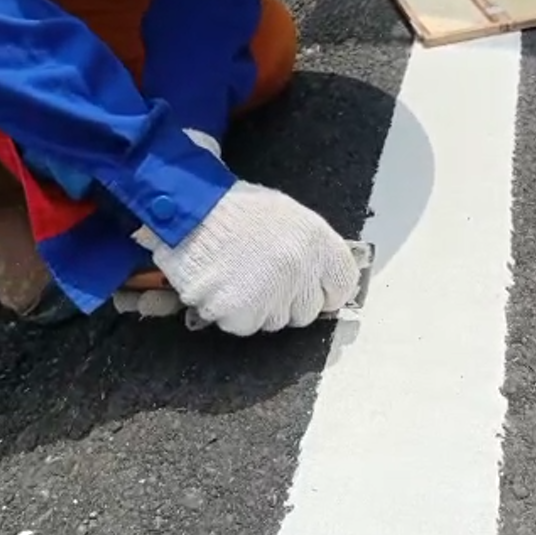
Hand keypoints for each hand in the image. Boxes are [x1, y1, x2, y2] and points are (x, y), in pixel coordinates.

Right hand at [132, 181, 360, 336]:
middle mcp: (301, 270)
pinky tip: (220, 285)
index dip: (326, 291)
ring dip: (256, 307)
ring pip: (274, 322)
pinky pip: (243, 326)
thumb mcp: (288, 216)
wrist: (192, 209)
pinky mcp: (241, 311)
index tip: (311, 289)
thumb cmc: (236, 211)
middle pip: (307, 312)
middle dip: (287, 301)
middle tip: (262, 277)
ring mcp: (272, 293)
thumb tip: (322, 283)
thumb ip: (311, 251)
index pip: (343, 285)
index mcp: (317, 241)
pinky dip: (230, 312)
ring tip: (236, 275)